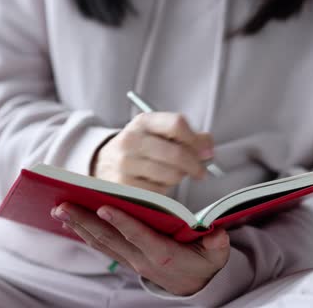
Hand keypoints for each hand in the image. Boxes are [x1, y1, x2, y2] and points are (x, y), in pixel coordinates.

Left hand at [52, 203, 230, 295]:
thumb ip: (217, 244)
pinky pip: (102, 246)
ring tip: (59, 210)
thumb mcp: (216, 254)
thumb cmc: (203, 262)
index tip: (104, 207)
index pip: (140, 237)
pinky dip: (84, 234)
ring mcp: (131, 260)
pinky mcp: (125, 258)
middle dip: (85, 221)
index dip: (122, 222)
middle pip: (110, 239)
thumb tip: (216, 233)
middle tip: (63, 206)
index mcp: (164, 255)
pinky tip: (70, 222)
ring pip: (101, 243)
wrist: (193, 285)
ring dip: (78, 226)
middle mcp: (142, 259)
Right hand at [92, 112, 213, 194]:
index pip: (177, 124)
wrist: (103, 163)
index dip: (196, 140)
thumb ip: (187, 136)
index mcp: (143, 122)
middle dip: (195, 165)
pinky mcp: (123, 186)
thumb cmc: (140, 148)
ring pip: (170, 174)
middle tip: (200, 172)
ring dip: (178, 177)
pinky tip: (156, 183)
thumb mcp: (158, 133)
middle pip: (177, 153)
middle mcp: (131, 140)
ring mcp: (125, 163)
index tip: (206, 152)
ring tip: (171, 174)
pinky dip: (164, 190)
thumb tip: (208, 147)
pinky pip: (159, 191)